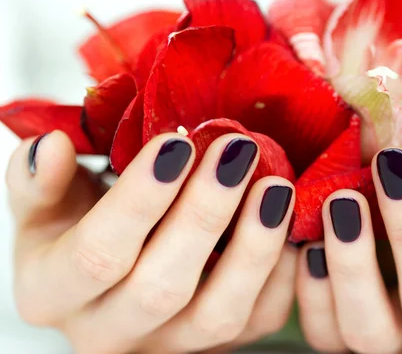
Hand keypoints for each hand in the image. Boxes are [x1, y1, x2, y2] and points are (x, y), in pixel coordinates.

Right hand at [8, 131, 295, 352]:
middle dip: (204, 214)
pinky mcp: (216, 345)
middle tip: (235, 151)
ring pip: (218, 315)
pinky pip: (259, 320)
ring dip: (254, 248)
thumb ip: (38, 180)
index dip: (139, 199)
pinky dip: (283, 273)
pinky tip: (289, 223)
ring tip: (275, 185)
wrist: (112, 267)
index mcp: (54, 294)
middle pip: (161, 289)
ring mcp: (168, 345)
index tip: (176, 142)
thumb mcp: (46, 202)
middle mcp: (109, 333)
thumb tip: (51, 148)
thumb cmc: (78, 226)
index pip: (97, 254)